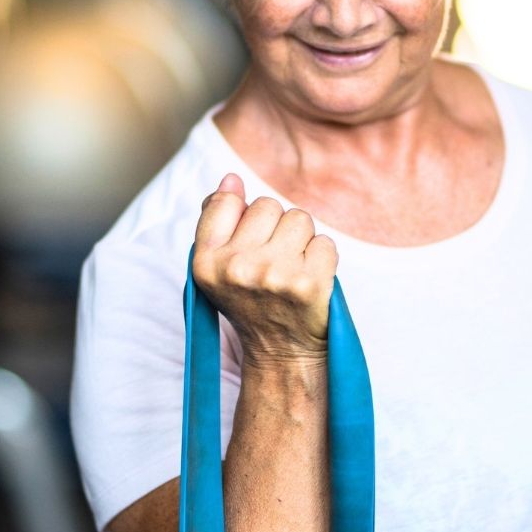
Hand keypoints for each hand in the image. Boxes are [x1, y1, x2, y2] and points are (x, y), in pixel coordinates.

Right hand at [192, 173, 337, 368]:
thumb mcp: (219, 267)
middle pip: (268, 205)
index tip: (249, 243)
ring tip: (292, 269)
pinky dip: (323, 258)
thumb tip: (231, 178)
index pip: (226, 201)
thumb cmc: (252, 302)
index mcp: (206, 262)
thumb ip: (218, 220)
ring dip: (302, 240)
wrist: (282, 353)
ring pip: (300, 219)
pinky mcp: (308, 283)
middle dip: (276, 227)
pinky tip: (310, 280)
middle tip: (273, 262)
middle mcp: (236, 268)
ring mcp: (273, 275)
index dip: (244, 217)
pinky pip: (325, 243)